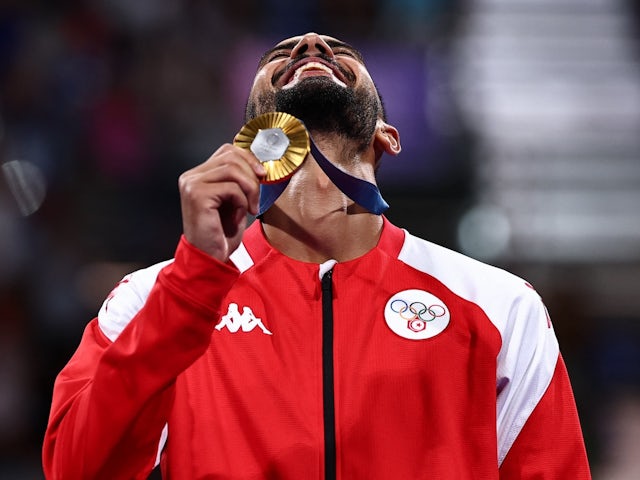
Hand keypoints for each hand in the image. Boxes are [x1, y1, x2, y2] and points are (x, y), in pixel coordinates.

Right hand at [178, 144, 264, 261]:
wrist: (209, 258)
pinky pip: (232, 188)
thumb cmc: (221, 234)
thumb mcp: (233, 201)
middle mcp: (191, 177)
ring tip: (250, 208)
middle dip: (252, 175)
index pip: (227, 151)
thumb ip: (238, 181)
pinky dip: (242, 202)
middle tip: (257, 198)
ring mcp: (192, 185)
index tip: (262, 175)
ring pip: (233, 169)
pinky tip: (238, 216)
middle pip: (231, 156)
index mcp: (198, 175)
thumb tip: (258, 165)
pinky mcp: (197, 196)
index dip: (248, 159)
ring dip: (250, 189)